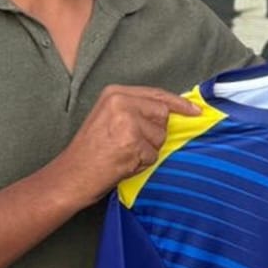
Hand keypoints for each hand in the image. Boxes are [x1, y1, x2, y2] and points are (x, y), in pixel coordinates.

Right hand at [52, 85, 199, 206]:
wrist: (71, 174)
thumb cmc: (91, 151)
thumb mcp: (109, 119)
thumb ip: (136, 110)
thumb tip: (171, 112)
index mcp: (115, 93)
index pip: (157, 95)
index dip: (179, 104)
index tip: (196, 111)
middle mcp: (121, 102)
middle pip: (163, 115)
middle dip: (154, 134)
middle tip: (128, 145)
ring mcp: (127, 121)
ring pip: (160, 137)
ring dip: (147, 151)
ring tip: (122, 154)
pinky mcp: (132, 142)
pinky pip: (152, 155)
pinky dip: (141, 164)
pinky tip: (122, 163)